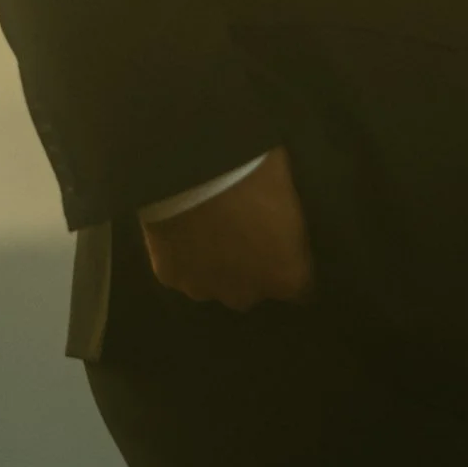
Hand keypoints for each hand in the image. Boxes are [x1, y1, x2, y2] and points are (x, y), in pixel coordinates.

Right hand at [141, 147, 315, 310]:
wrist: (195, 172)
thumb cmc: (257, 177)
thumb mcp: (289, 198)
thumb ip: (288, 227)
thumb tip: (282, 225)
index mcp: (287, 275)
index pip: (299, 286)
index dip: (290, 264)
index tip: (282, 245)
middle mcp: (246, 294)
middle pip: (253, 290)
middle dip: (251, 269)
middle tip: (244, 234)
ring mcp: (204, 289)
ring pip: (214, 285)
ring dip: (215, 266)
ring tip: (209, 232)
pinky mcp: (168, 277)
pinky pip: (181, 272)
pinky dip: (183, 257)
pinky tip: (182, 232)